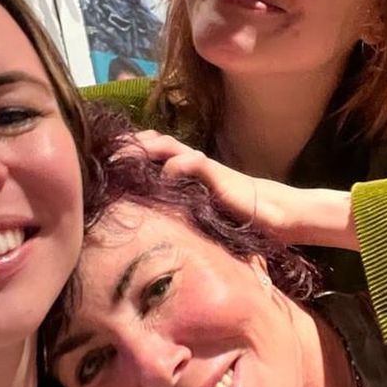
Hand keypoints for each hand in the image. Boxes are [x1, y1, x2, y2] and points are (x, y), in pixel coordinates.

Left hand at [132, 131, 356, 249]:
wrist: (278, 216)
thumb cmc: (243, 221)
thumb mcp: (206, 219)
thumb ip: (185, 219)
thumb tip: (156, 242)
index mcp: (190, 174)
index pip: (157, 154)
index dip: (134, 153)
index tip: (111, 159)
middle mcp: (195, 165)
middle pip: (157, 144)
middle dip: (132, 146)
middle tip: (108, 153)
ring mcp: (206, 168)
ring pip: (170, 146)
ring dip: (148, 148)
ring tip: (127, 155)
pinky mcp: (218, 175)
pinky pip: (193, 162)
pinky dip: (176, 164)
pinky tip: (164, 172)